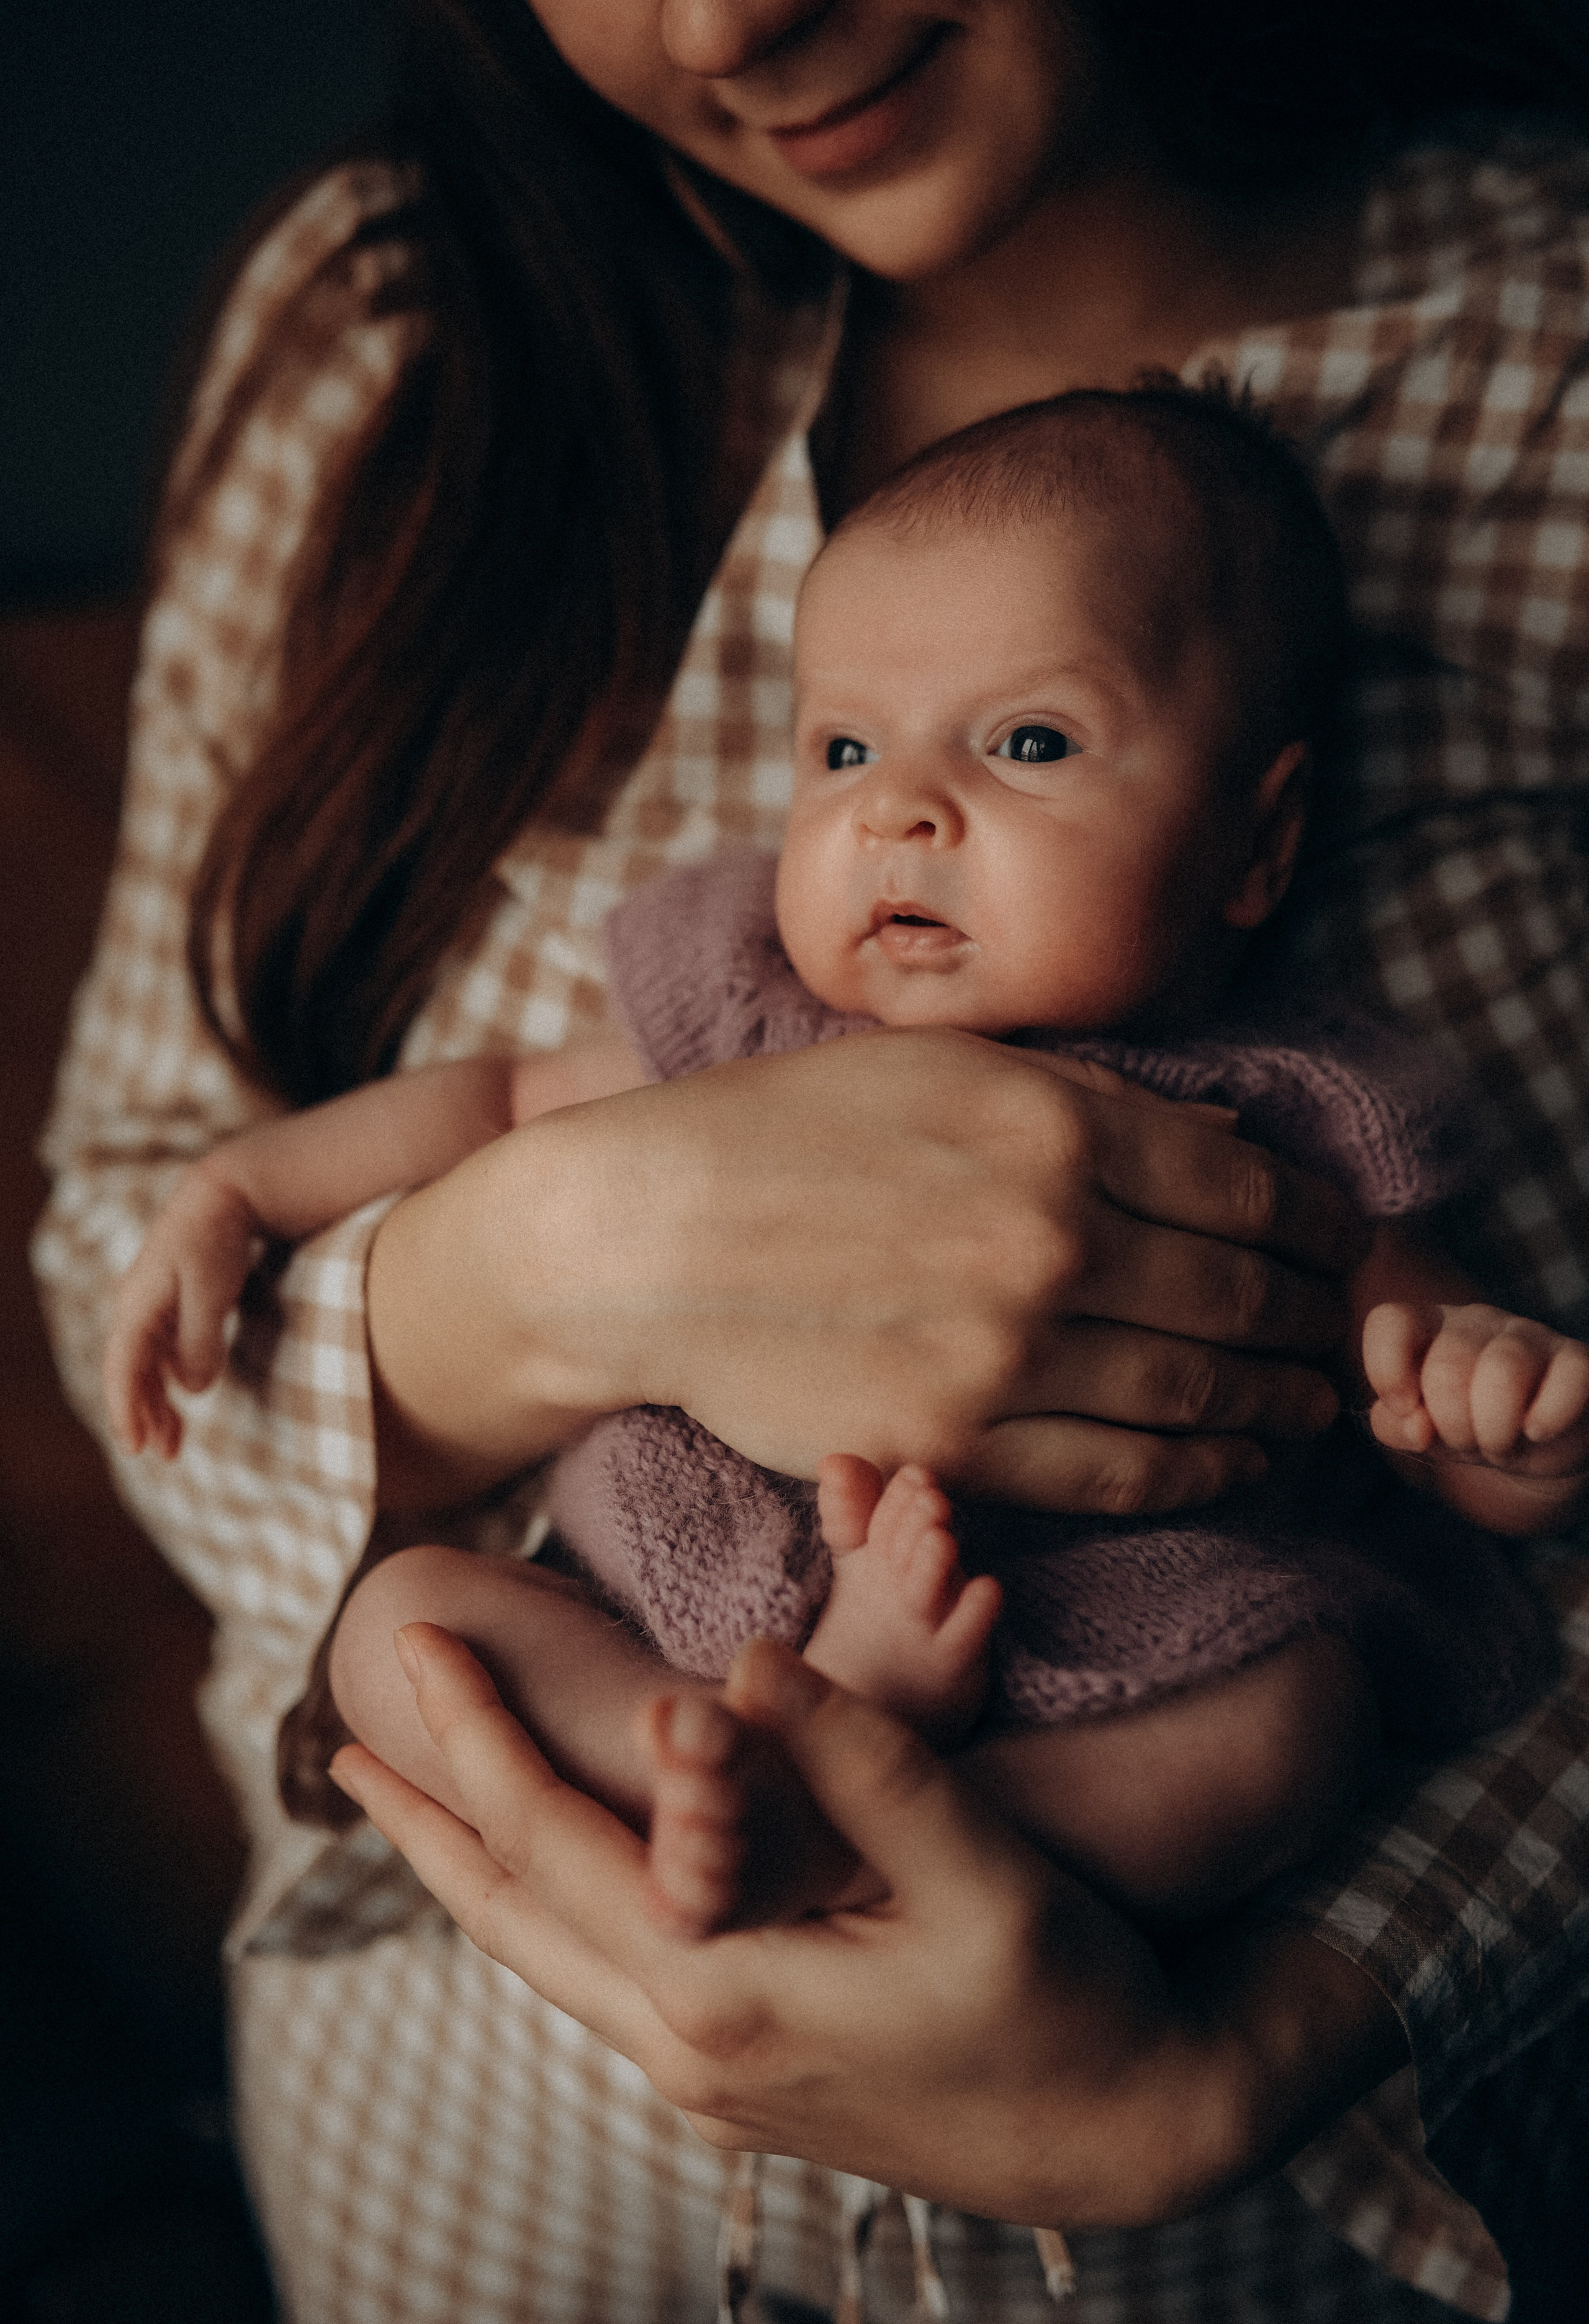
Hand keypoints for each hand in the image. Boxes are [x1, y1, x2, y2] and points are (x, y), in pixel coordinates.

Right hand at [102, 1167, 257, 1456]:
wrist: (222, 1194)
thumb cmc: (216, 1238)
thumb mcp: (212, 1290)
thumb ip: (200, 1340)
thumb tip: (192, 1390)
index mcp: (138, 1305)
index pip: (123, 1368)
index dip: (126, 1410)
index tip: (135, 1446)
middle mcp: (136, 1309)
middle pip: (132, 1374)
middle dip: (143, 1417)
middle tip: (163, 1456)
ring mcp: (151, 1308)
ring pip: (146, 1368)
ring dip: (157, 1405)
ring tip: (174, 1445)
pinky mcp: (171, 1307)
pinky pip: (162, 1354)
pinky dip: (169, 1382)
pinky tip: (181, 1402)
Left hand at [327, 1625, 1405, 2225]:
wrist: (1129, 2128)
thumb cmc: (1066, 1994)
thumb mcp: (975, 1868)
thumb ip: (855, 1762)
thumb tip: (735, 1667)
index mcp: (725, 1992)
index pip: (551, 1844)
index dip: (474, 1737)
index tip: (414, 1641)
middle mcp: (691, 2047)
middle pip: (511, 1917)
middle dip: (425, 1820)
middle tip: (346, 1741)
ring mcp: (710, 2075)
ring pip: (548, 1957)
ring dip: (474, 1869)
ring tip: (417, 1802)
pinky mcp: (743, 2072)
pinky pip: (604, 1974)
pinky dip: (549, 1904)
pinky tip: (554, 1870)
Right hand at [368, 1029, 1364, 1509]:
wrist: (636, 1240)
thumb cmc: (778, 1131)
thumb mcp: (938, 1068)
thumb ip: (1096, 1101)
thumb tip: (1231, 1139)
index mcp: (1054, 1124)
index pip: (1250, 1190)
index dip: (1321, 1227)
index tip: (1344, 1245)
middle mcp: (1050, 1236)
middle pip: (1243, 1297)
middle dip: (1312, 1321)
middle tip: (1340, 1334)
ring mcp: (1007, 1351)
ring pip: (1199, 1396)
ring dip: (1276, 1406)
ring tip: (1306, 1406)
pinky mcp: (958, 1445)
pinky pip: (1122, 1475)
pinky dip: (1200, 1475)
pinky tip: (1234, 1465)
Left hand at [1364, 1299, 1588, 1488]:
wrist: (1534, 1447)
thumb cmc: (1465, 1426)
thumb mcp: (1421, 1432)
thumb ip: (1393, 1426)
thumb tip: (1417, 1427)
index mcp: (1429, 1327)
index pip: (1391, 1321)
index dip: (1387, 1371)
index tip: (1406, 1409)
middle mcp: (1477, 1321)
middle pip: (1447, 1366)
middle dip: (1453, 1424)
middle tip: (1468, 1442)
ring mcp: (1531, 1336)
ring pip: (1503, 1372)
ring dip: (1494, 1431)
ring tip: (1500, 1446)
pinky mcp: (1576, 1360)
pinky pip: (1569, 1377)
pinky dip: (1547, 1418)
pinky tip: (1537, 1433)